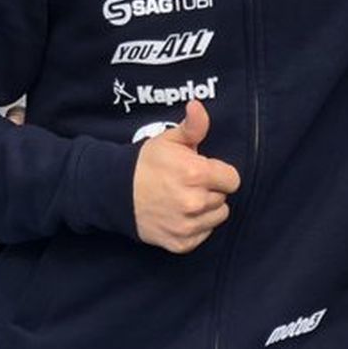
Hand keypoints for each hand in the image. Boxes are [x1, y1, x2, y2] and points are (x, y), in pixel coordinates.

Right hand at [133, 99, 240, 252]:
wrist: (115, 192)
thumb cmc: (146, 164)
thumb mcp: (169, 140)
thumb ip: (193, 126)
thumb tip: (198, 105)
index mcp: (196, 174)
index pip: (232, 179)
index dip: (219, 173)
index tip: (203, 171)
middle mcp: (195, 202)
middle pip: (224, 198)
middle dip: (211, 190)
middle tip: (188, 184)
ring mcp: (188, 225)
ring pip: (217, 217)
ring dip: (207, 209)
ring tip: (185, 199)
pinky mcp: (181, 243)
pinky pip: (203, 235)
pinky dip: (195, 227)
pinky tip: (179, 214)